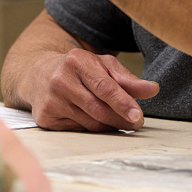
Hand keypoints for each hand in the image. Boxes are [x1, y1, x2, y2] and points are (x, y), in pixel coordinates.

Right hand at [23, 49, 159, 131]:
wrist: (39, 74)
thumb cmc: (78, 69)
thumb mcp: (101, 66)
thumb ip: (127, 79)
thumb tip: (153, 89)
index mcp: (77, 61)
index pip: (104, 86)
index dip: (122, 102)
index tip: (137, 115)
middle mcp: (61, 80)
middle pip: (98, 108)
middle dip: (120, 119)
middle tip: (136, 123)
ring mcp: (51, 100)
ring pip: (89, 123)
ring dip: (109, 125)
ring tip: (118, 121)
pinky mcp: (45, 117)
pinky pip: (77, 130)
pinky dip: (89, 128)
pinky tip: (90, 118)